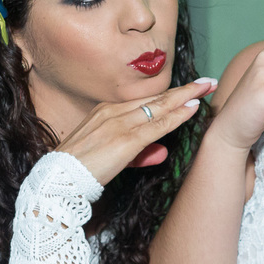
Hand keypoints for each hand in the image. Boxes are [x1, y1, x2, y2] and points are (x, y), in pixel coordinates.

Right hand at [56, 78, 216, 185]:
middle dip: (183, 90)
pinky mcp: (125, 140)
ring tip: (206, 88)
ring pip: (159, 107)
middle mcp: (112, 112)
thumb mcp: (111, 158)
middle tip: (206, 82)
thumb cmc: (79, 172)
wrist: (57, 181)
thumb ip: (139, 154)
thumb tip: (162, 153)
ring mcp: (118, 124)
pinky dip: (178, 115)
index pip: (143, 101)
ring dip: (186, 96)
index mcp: (105, 112)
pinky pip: (158, 125)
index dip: (168, 95)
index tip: (187, 90)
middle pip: (154, 99)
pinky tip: (193, 109)